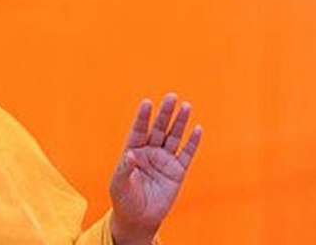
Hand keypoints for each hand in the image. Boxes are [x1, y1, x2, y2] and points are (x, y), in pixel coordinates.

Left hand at [109, 93, 202, 244]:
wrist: (139, 218)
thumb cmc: (124, 200)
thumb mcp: (119, 185)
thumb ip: (123, 169)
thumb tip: (129, 154)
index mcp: (133, 151)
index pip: (138, 130)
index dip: (143, 117)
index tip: (147, 103)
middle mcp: (149, 152)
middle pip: (158, 129)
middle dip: (164, 114)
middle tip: (171, 97)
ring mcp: (164, 160)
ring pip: (173, 137)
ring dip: (180, 122)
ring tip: (186, 106)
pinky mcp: (177, 171)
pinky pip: (186, 154)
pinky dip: (192, 142)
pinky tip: (197, 129)